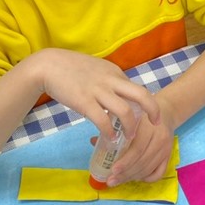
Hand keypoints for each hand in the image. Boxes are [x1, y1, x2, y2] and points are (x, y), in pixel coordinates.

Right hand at [36, 49, 159, 144]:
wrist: (47, 65)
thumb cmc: (70, 68)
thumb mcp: (96, 69)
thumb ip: (108, 80)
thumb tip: (117, 94)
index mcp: (115, 72)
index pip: (137, 89)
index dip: (144, 104)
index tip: (145, 117)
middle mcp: (111, 80)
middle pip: (141, 95)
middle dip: (153, 110)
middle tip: (156, 123)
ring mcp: (98, 91)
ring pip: (125, 111)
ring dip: (131, 127)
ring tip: (129, 137)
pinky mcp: (84, 102)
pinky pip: (103, 120)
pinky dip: (110, 132)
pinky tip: (110, 138)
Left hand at [105, 89, 177, 185]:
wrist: (164, 112)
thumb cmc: (142, 114)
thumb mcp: (127, 114)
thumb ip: (112, 126)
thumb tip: (94, 141)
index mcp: (148, 126)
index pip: (137, 149)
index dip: (125, 162)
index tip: (112, 170)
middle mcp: (160, 138)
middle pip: (142, 161)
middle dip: (125, 174)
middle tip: (111, 180)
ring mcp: (166, 148)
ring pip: (149, 169)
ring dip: (132, 177)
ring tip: (118, 180)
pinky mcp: (169, 155)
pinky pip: (159, 172)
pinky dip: (146, 178)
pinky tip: (135, 177)